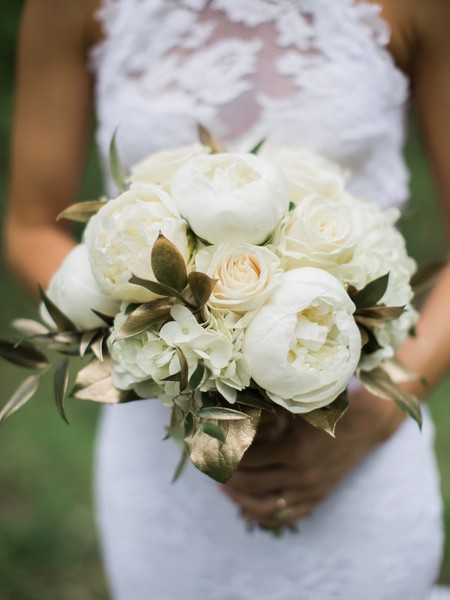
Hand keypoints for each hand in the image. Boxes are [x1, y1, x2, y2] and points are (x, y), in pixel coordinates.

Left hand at [221, 387, 405, 528]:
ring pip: (264, 506)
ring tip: (225, 487)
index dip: (228, 454)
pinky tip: (247, 511)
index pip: (248, 459)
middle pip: (251, 483)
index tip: (215, 446)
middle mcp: (301, 475)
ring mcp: (309, 491)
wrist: (362, 425)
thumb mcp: (298, 406)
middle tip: (214, 466)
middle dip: (228, 475)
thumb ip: (269, 406)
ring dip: (240, 499)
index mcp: (294, 449)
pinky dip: (263, 517)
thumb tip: (234, 405)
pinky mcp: (316, 499)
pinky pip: (285, 518)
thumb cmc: (326, 409)